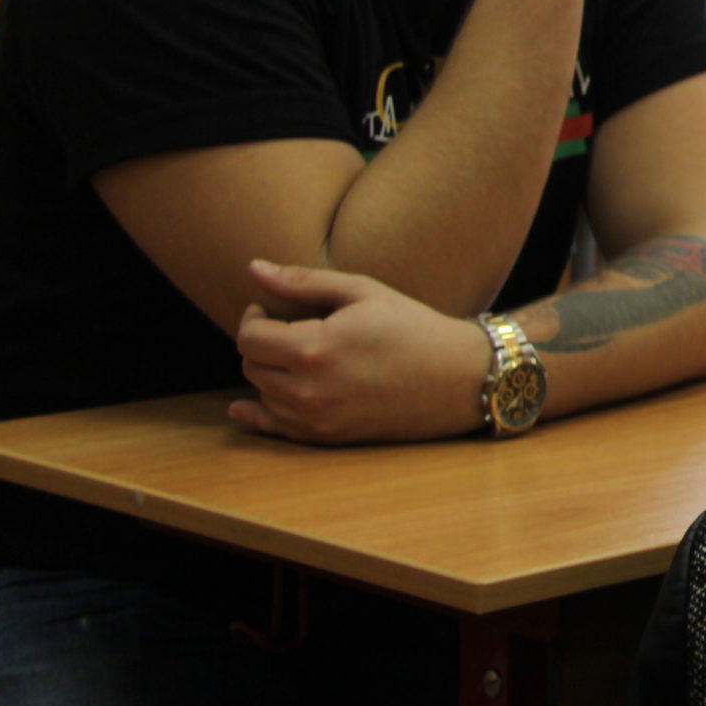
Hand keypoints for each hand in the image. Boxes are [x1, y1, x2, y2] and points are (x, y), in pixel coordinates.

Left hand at [230, 261, 491, 444]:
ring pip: (261, 394)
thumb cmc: (414, 328)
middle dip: (260, 343)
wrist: (460, 378)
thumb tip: (254, 268)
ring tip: (294, 355)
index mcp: (314, 348)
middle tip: (283, 328)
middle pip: (251, 365)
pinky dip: (256, 414)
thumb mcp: (364, 292)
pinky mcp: (327, 437)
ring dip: (267, 372)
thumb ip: (304, 282)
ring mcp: (317, 418)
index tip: (268, 309)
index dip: (253, 318)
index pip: (249, 337)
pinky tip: (245, 406)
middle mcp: (308, 389)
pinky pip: (273, 428)